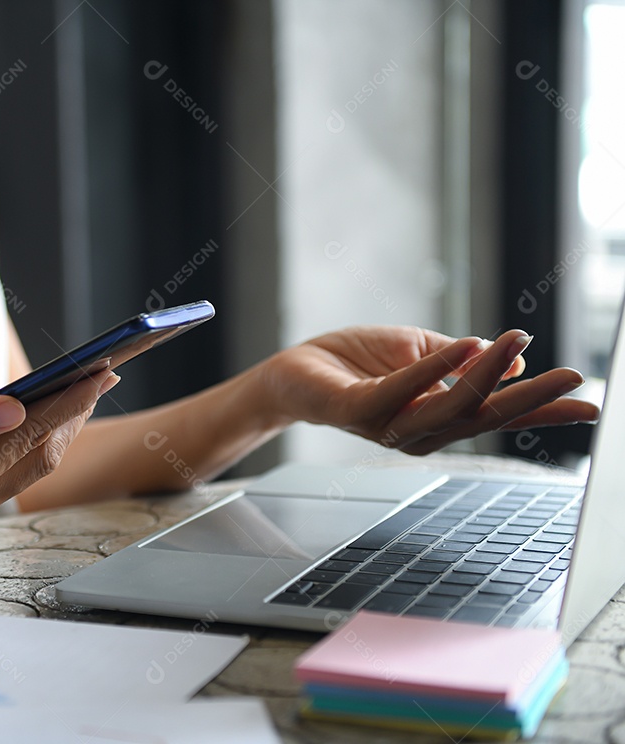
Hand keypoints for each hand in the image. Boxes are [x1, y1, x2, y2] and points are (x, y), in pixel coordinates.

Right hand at [0, 372, 119, 538]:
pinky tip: (38, 416)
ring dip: (58, 427)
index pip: (30, 435)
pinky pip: (9, 470)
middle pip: (42, 454)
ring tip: (81, 389)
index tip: (100, 369)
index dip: (69, 400)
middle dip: (75, 412)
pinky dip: (30, 440)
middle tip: (105, 372)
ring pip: (29, 464)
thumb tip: (17, 408)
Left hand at [260, 326, 599, 454]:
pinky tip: (465, 345)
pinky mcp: (359, 410)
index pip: (497, 415)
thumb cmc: (356, 363)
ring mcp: (388, 425)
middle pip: (483, 418)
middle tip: (574, 379)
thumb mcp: (419, 353)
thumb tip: (511, 362)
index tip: (591, 404)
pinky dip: (434, 369)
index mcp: (437, 418)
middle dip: (531, 400)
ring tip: (519, 341)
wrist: (294, 371)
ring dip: (487, 372)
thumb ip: (461, 360)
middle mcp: (419, 430)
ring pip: (449, 407)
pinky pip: (401, 391)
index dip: (543, 411)